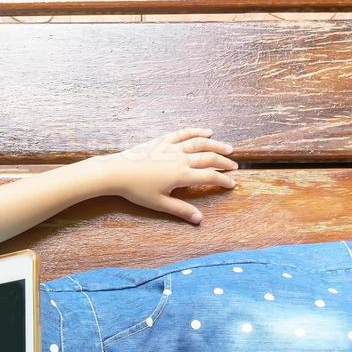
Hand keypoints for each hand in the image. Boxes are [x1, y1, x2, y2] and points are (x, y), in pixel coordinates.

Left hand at [88, 127, 237, 224]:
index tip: (232, 184)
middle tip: (234, 166)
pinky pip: (183, 133)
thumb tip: (199, 220)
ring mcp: (172, 147)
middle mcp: (180, 159)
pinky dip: (197, 132)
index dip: (223, 180)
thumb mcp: (160, 204)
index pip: (209, 177)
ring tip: (228, 148)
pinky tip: (207, 132)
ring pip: (200, 143)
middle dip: (224, 162)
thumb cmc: (136, 190)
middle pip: (208, 158)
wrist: (117, 171)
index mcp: (181, 175)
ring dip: (216, 145)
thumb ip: (181, 210)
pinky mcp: (163, 140)